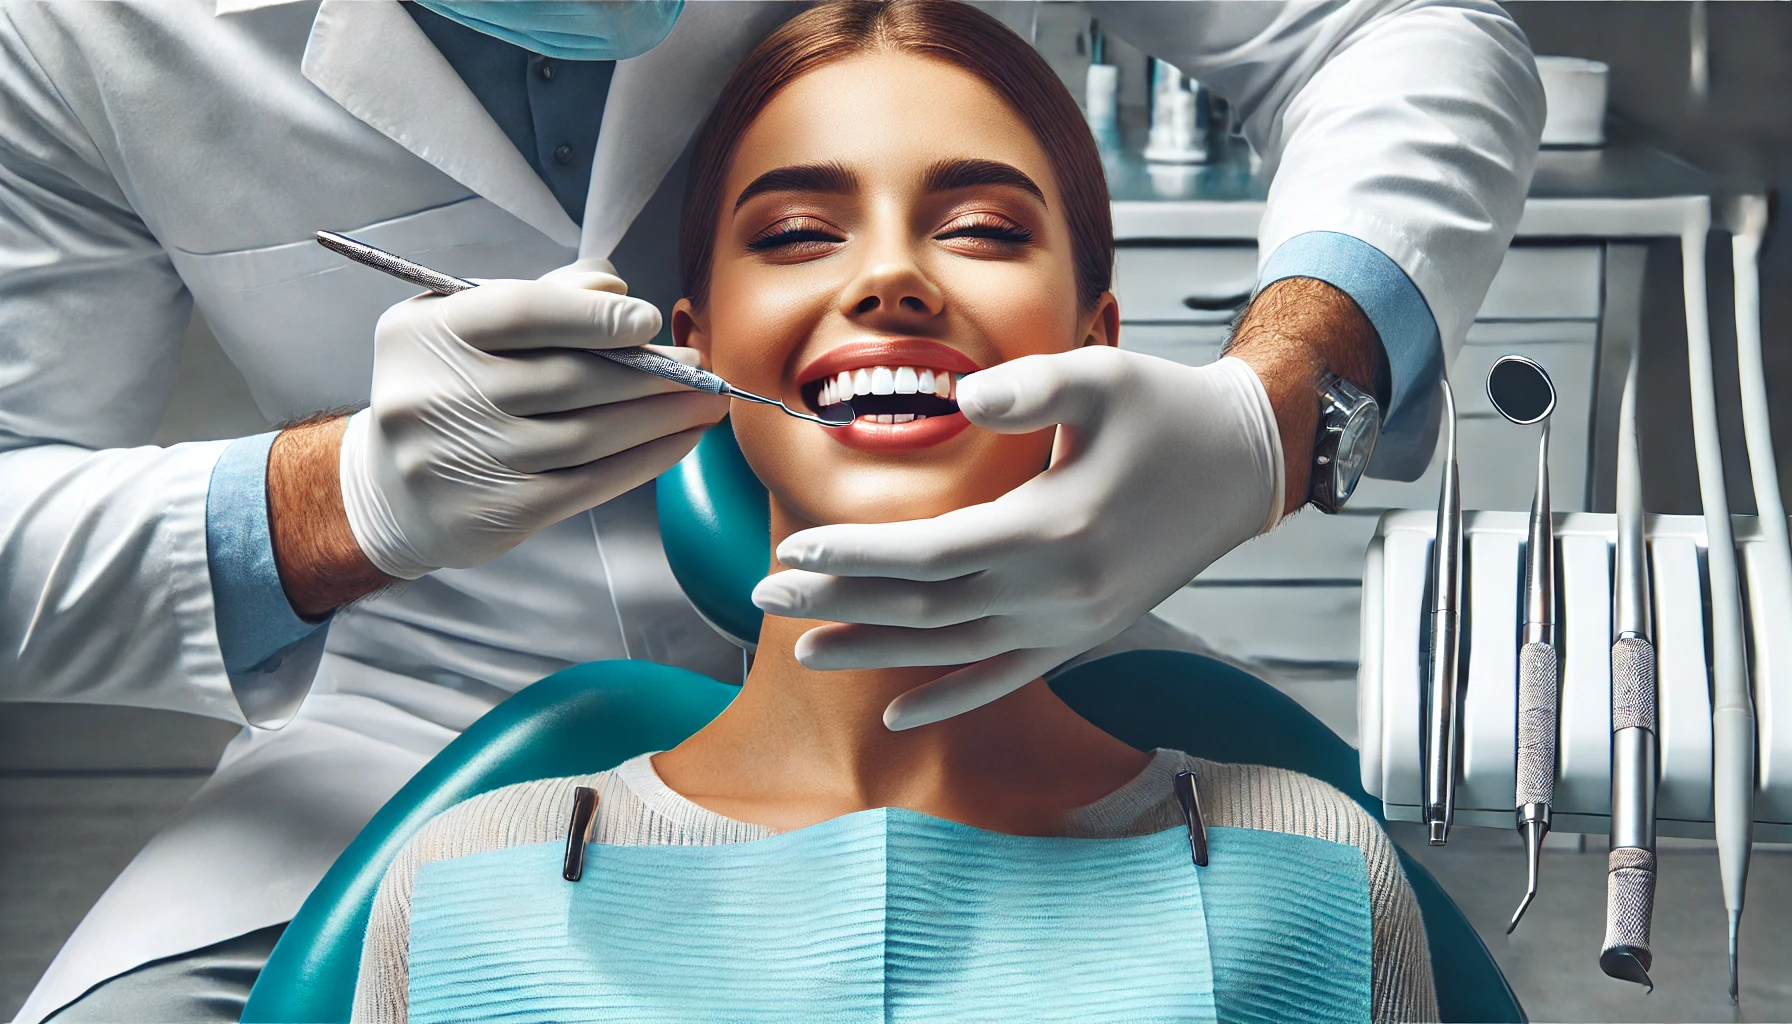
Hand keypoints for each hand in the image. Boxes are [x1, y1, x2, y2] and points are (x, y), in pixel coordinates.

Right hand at [338, 260, 727, 578]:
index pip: (519, 314)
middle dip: (648, 372)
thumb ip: (541, 296)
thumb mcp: (465, 327)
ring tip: (704, 404)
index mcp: (427, 333)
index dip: (591, 316)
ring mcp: (467, 460)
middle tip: (699, 368)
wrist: (391, 489)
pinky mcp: (497, 512)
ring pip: (588, 435)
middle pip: (567, 379)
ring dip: (660, 418)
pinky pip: (590, 483)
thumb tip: (616, 289)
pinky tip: (678, 442)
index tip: (648, 319)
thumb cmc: (448, 389)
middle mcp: (438, 397)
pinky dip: (645, 460)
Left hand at [752, 348, 1282, 729]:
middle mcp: (1058, 591)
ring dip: (875, 651)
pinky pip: (1005, 679)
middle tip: (764, 598)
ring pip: (953, 650)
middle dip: (840, 603)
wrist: (1241, 465)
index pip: (928, 554)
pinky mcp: (1082, 635)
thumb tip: (960, 398)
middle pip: (925, 609)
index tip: (794, 548)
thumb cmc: (1166, 411)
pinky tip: (898, 713)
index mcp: (1053, 528)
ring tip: (805, 648)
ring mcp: (1071, 623)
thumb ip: (1028, 387)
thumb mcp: (1102, 376)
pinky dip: (949, 698)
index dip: (856, 555)